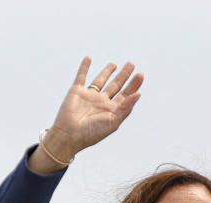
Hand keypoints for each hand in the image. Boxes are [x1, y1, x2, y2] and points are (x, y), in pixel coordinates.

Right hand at [32, 57, 143, 171]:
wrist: (69, 135)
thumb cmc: (92, 133)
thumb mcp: (113, 121)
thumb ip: (126, 107)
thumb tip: (139, 94)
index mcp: (111, 111)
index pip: (126, 95)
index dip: (134, 85)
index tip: (141, 75)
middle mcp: (101, 103)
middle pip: (115, 86)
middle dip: (124, 75)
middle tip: (131, 64)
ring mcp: (89, 96)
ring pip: (100, 81)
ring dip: (107, 72)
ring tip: (114, 64)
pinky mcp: (77, 92)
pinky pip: (81, 77)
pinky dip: (84, 67)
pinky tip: (88, 58)